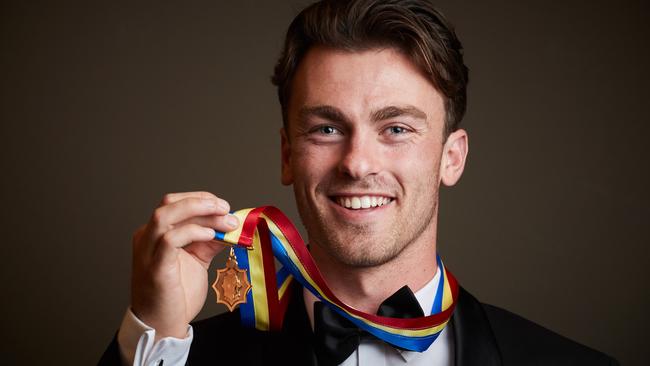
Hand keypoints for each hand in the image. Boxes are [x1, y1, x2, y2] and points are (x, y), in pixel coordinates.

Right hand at [130, 191, 239, 338]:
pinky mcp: (155, 267)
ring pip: (165, 215)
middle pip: (169, 203)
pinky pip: (170, 240)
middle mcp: (147, 238)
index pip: (175, 203)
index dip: (201, 199)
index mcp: (156, 234)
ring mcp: (148, 252)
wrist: (162, 326)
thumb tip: (231, 225)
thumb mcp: (197, 259)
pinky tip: (211, 235)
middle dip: (201, 201)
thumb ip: (210, 241)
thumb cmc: (176, 295)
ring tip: (223, 219)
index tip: (224, 206)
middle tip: (226, 208)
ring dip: (199, 212)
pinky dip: (193, 232)